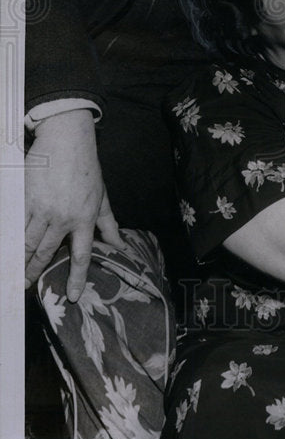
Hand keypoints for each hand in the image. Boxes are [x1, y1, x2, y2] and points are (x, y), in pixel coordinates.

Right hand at [25, 110, 123, 300]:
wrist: (67, 141)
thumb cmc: (87, 169)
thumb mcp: (102, 197)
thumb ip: (109, 224)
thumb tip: (120, 246)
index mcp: (84, 218)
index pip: (81, 254)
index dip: (76, 277)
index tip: (72, 296)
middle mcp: (62, 217)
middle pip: (46, 252)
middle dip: (35, 273)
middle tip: (27, 288)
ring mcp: (41, 209)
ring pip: (26, 243)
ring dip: (19, 262)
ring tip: (14, 276)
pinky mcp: (24, 199)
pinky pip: (14, 226)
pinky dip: (9, 241)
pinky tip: (7, 252)